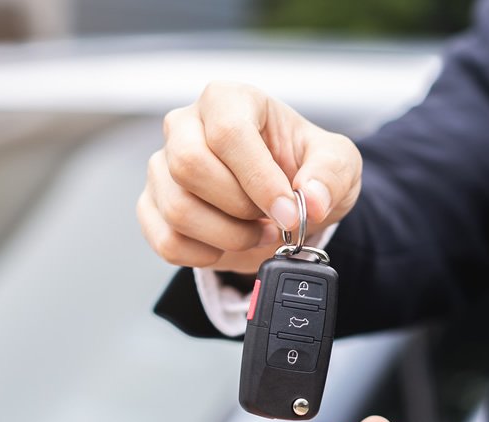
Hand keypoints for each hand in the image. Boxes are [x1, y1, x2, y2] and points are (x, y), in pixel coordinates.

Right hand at [137, 81, 362, 273]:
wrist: (282, 200)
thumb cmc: (303, 168)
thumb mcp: (337, 164)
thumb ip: (330, 176)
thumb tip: (310, 201)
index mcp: (228, 100)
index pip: (227, 132)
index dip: (258, 179)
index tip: (287, 211)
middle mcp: (185, 125)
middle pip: (188, 165)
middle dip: (238, 207)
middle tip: (271, 220)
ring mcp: (161, 166)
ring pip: (178, 209)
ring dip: (228, 236)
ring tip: (256, 232)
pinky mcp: (151, 205)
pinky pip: (167, 241)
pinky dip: (205, 254)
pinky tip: (228, 243)